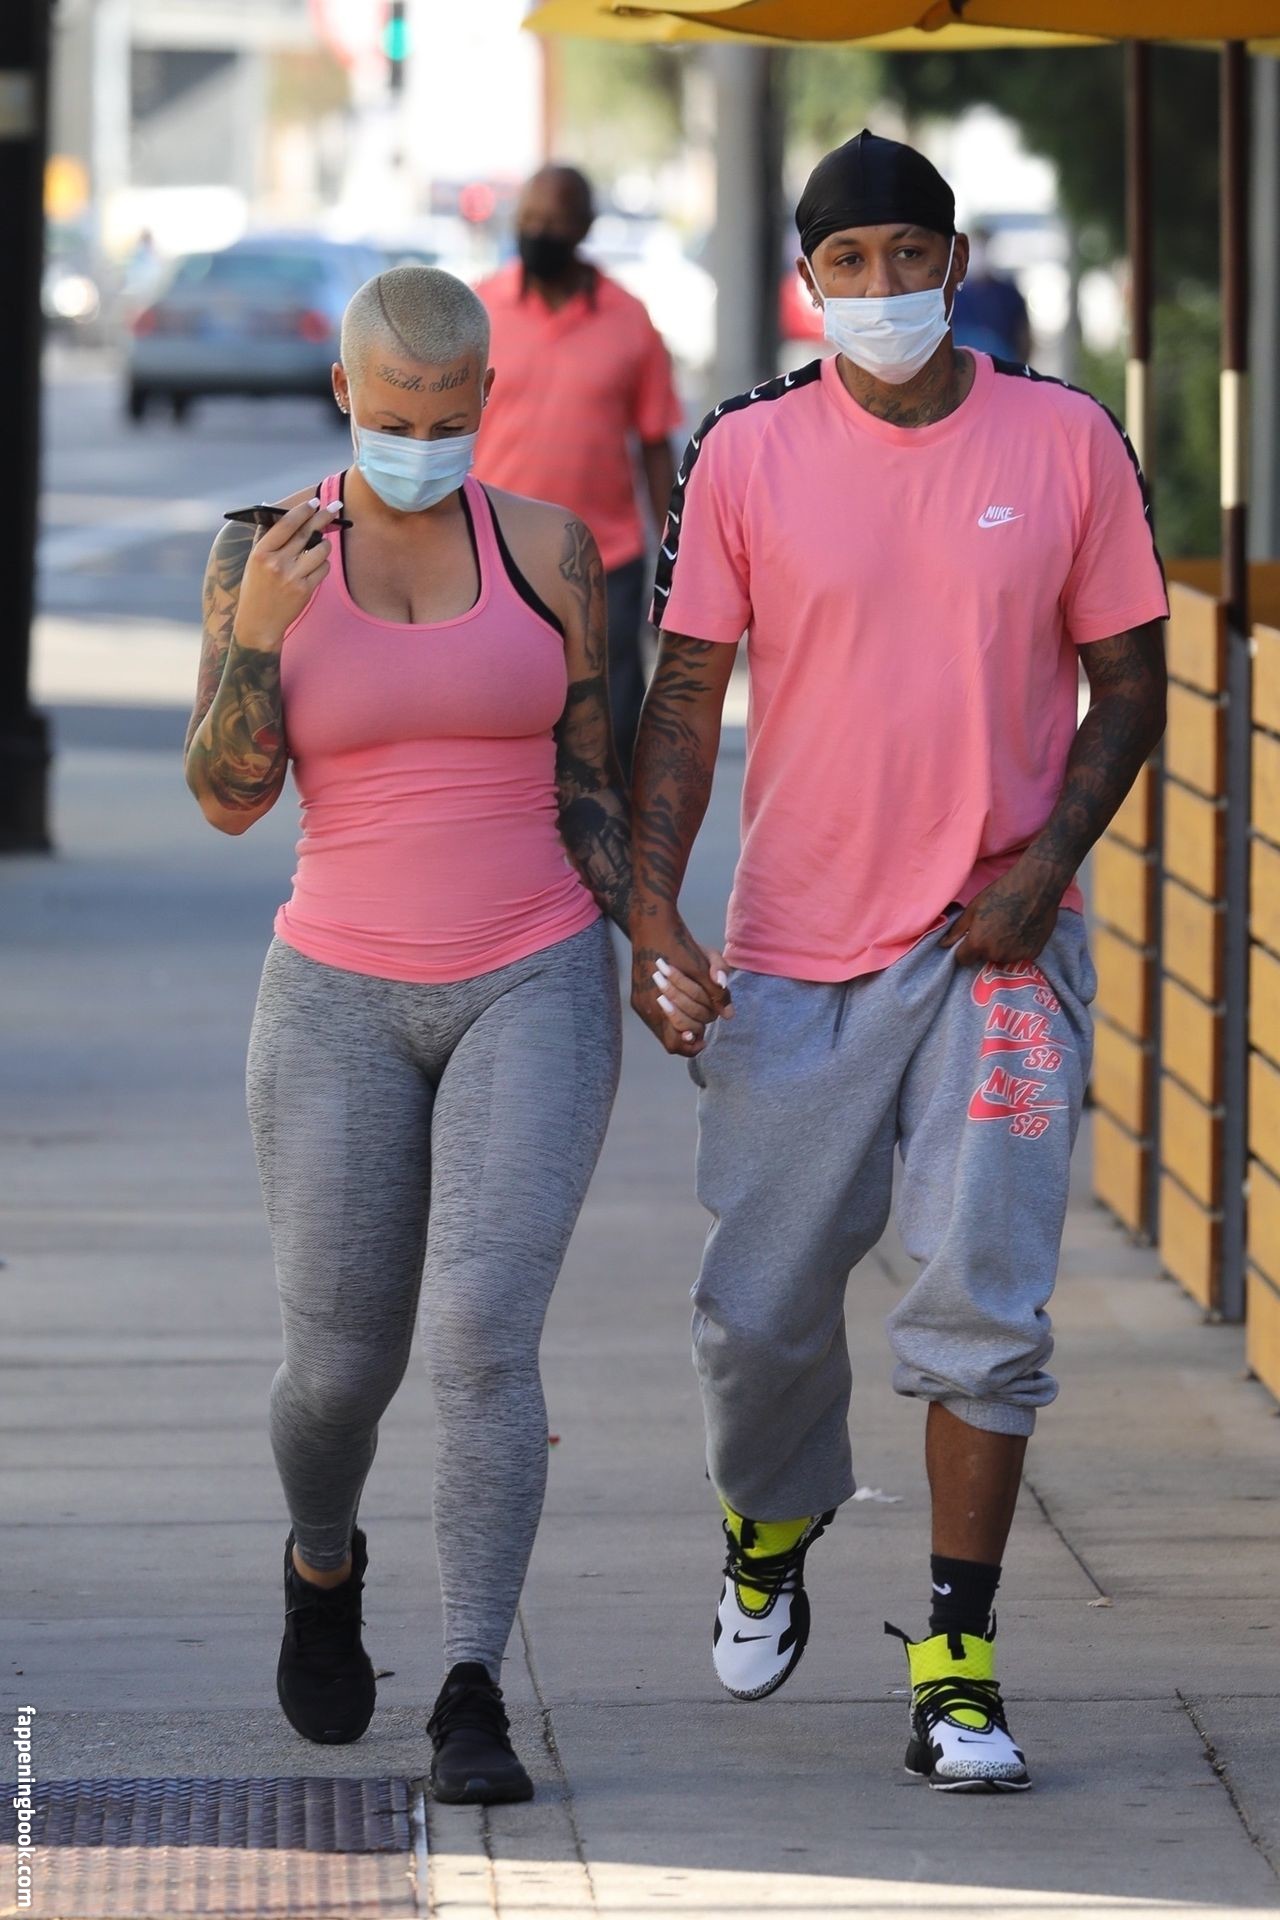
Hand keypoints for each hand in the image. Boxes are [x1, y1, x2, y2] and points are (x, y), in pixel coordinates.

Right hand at [233, 497, 342, 649]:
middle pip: (306, 533)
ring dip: (325, 544)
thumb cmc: (256, 588)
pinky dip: (323, 564)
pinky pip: (324, 569)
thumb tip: (277, 510)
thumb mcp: (254, 561)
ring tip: (321, 544)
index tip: (314, 502)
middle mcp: (277, 563)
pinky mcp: (305, 590)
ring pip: (320, 550)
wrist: (259, 622)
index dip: (303, 510)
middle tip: (335, 507)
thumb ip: (267, 537)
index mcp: (261, 552)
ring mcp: (292, 578)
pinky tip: (316, 566)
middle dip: (323, 517)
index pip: (286, 524)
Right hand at [631, 912, 731, 1056]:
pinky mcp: (637, 997)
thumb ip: (717, 992)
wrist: (653, 924)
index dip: (692, 1043)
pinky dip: (672, 1015)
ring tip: (696, 1009)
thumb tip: (729, 1015)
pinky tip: (683, 1004)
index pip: (676, 1043)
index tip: (705, 1035)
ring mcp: (639, 1003)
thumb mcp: (704, 964)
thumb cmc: (680, 942)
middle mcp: (645, 1008)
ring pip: (663, 1029)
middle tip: (705, 1017)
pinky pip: (656, 1018)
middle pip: (672, 1037)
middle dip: (691, 1028)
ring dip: (681, 1022)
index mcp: (659, 1003)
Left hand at [939, 861, 1060, 965]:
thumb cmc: (1001, 893)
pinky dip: (1019, 946)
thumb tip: (943, 944)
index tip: (971, 938)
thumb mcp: (974, 908)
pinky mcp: (1032, 954)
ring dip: (1003, 948)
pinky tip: (1023, 929)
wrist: (1036, 886)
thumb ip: (957, 930)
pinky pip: (1020, 955)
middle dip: (985, 947)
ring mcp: (1016, 956)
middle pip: (984, 958)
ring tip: (1010, 927)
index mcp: (978, 944)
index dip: (965, 949)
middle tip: (994, 927)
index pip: (963, 959)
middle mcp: (996, 955)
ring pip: (1002, 958)